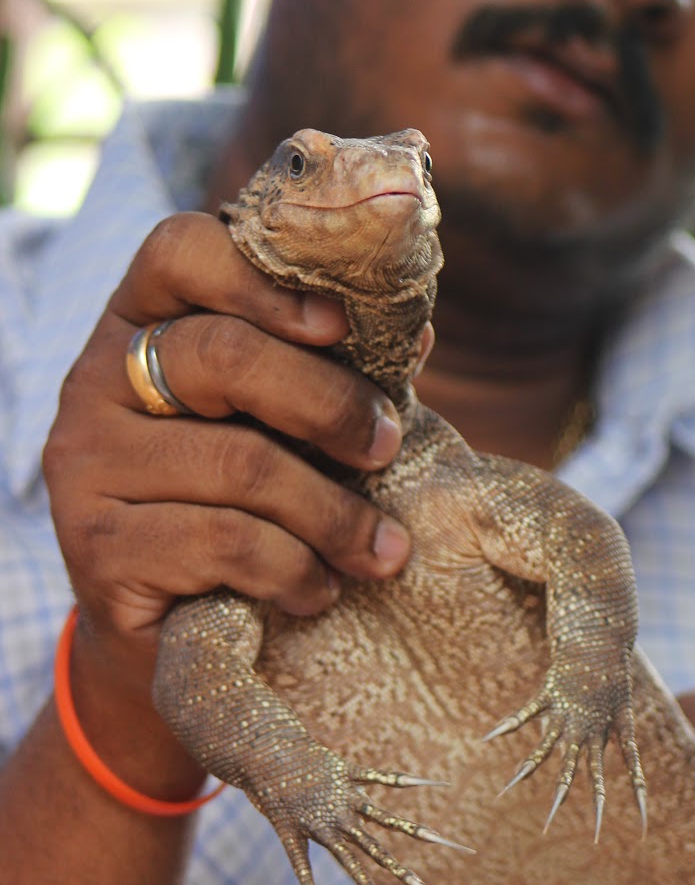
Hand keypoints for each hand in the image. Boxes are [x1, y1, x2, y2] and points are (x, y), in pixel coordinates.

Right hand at [44, 211, 415, 725]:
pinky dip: (293, 570)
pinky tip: (318, 591)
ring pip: (238, 463)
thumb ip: (332, 372)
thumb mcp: (282, 423)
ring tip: (380, 553)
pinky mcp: (95, 545)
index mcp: (143, 320)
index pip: (181, 250)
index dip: (264, 280)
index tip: (341, 326)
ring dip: (333, 514)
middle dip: (330, 405)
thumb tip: (418, 335)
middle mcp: (98, 378)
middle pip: (223, 356)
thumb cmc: (241, 503)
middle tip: (386, 447)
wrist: (165, 634)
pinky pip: (221, 542)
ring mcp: (86, 461)